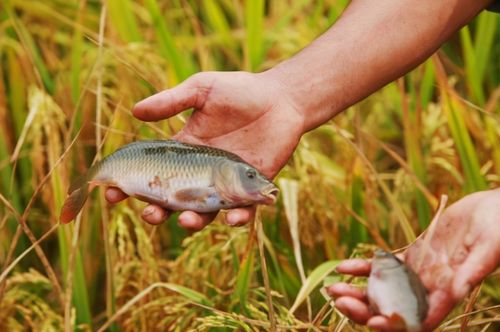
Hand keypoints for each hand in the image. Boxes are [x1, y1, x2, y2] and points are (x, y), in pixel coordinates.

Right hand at [106, 71, 303, 229]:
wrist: (281, 98)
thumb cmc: (241, 91)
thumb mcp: (202, 90)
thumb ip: (172, 101)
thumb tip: (134, 111)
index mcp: (185, 150)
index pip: (153, 172)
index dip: (132, 185)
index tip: (112, 192)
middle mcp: (202, 172)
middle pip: (173, 200)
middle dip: (157, 211)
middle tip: (149, 213)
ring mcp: (226, 183)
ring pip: (205, 211)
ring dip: (193, 220)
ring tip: (186, 219)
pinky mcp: (252, 188)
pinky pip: (244, 211)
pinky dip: (238, 218)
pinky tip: (233, 219)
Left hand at [327, 189, 499, 330]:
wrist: (494, 210)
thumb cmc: (498, 229)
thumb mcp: (488, 249)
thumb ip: (471, 271)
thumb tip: (457, 291)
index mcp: (448, 294)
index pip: (418, 320)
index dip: (395, 324)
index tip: (372, 321)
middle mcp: (430, 289)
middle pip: (392, 308)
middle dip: (365, 309)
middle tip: (339, 301)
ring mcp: (418, 273)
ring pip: (383, 290)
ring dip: (357, 292)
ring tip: (331, 288)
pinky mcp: (413, 256)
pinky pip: (384, 267)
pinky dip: (363, 268)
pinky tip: (342, 267)